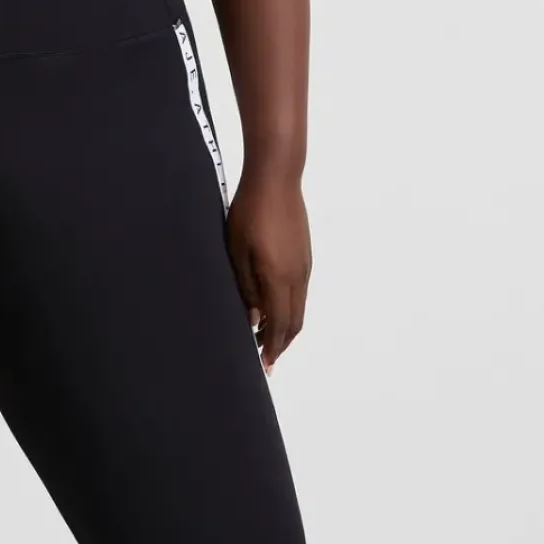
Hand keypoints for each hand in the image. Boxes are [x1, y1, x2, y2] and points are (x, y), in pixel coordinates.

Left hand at [224, 170, 311, 373]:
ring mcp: (305, 265)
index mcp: (279, 278)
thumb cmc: (250, 212)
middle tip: (266, 357)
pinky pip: (301, 292)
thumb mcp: (238, 252)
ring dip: (286, 327)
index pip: (279, 325)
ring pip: (300, 308)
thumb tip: (253, 319)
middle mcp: (298, 276)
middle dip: (281, 343)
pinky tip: (275, 308)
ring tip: (268, 337)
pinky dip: (291, 309)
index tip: (265, 364)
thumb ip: (246, 288)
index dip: (272, 347)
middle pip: (294, 322)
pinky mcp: (305, 255)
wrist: (276, 179)